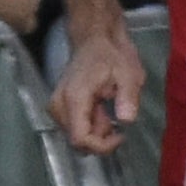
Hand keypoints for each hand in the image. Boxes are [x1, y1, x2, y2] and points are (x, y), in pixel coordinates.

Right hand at [50, 22, 131, 151]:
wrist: (94, 40)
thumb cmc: (112, 55)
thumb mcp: (129, 74)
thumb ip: (127, 97)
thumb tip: (126, 120)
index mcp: (74, 98)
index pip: (79, 138)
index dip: (101, 146)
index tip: (121, 135)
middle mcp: (58, 105)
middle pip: (77, 141)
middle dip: (101, 137)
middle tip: (115, 114)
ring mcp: (56, 106)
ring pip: (76, 136)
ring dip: (97, 129)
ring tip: (108, 106)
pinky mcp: (59, 107)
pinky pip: (75, 126)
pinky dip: (91, 123)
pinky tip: (100, 107)